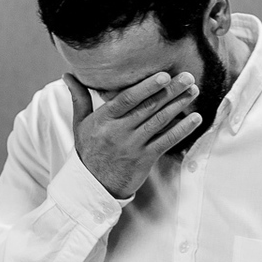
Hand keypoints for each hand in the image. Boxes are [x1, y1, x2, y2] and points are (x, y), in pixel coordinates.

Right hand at [63, 70, 201, 198]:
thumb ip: (78, 97)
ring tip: (193, 91)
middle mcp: (118, 131)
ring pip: (159, 121)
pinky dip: (182, 129)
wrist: (93, 186)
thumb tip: (68, 75)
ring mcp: (132, 146)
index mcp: (103, 119)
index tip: (163, 75)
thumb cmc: (89, 150)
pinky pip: (166, 142)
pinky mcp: (144, 160)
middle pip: (147, 107)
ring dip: (178, 105)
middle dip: (169, 91)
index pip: (126, 99)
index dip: (146, 87)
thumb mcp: (80, 124)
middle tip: (187, 77)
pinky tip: (194, 118)